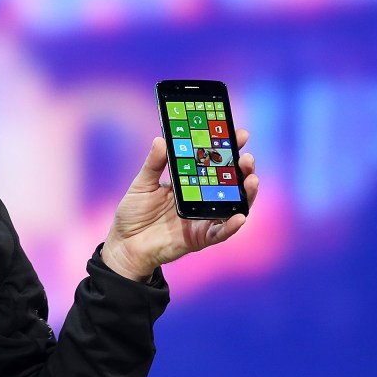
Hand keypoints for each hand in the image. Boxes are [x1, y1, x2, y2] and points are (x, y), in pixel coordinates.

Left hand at [100, 132, 258, 281]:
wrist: (124, 242)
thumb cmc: (134, 212)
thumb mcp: (143, 183)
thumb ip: (154, 164)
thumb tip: (161, 139)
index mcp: (189, 183)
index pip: (213, 163)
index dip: (227, 150)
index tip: (240, 134)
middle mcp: (201, 200)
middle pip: (229, 184)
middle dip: (242, 170)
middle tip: (247, 157)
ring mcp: (203, 219)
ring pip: (233, 207)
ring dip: (246, 194)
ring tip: (251, 179)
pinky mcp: (200, 238)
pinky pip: (220, 233)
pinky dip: (231, 226)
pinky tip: (241, 215)